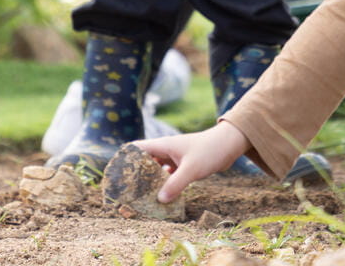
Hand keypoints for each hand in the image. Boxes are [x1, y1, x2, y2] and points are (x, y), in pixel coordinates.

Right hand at [132, 121, 250, 202]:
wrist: (231, 144)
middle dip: (135, 177)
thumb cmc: (210, 150)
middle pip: (144, 163)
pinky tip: (162, 198)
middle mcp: (166, 150)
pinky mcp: (183, 165)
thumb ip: (175, 184)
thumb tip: (159, 200)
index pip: (136, 149)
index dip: (123, 159)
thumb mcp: (191, 169)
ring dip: (150, 183)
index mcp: (163, 145)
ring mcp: (175, 158)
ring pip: (156, 171)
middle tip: (125, 194)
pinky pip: (168, 176)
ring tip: (141, 199)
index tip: (114, 175)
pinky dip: (164, 185)